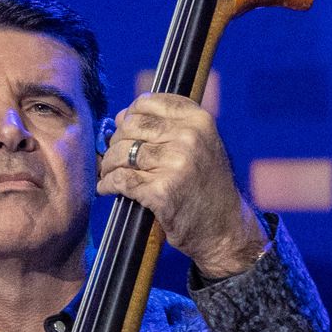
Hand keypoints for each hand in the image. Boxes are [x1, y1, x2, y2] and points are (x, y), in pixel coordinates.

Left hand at [97, 93, 266, 279]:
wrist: (225, 229)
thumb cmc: (207, 187)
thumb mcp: (200, 146)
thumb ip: (166, 127)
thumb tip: (120, 116)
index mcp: (199, 120)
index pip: (147, 103)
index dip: (129, 116)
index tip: (126, 132)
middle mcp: (190, 137)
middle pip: (130, 126)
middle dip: (116, 142)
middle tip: (114, 158)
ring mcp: (176, 163)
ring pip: (122, 153)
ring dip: (108, 165)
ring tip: (109, 174)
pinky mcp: (162, 191)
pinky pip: (120, 180)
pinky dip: (107, 185)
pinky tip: (106, 188)